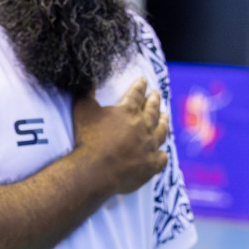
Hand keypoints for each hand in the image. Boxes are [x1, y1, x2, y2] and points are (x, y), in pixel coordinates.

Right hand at [71, 78, 168, 196]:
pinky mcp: (151, 164)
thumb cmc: (87, 139)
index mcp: (127, 111)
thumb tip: (87, 77)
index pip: (136, 94)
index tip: (144, 80)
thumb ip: (85, 92)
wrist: (95, 170)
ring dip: (164, 122)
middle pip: (152, 111)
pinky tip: (163, 153)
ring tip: (166, 116)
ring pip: (162, 131)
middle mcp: (143, 126)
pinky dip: (162, 154)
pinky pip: (161, 158)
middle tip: (157, 94)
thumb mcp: (82, 110)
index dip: (139, 86)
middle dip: (155, 100)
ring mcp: (149, 146)